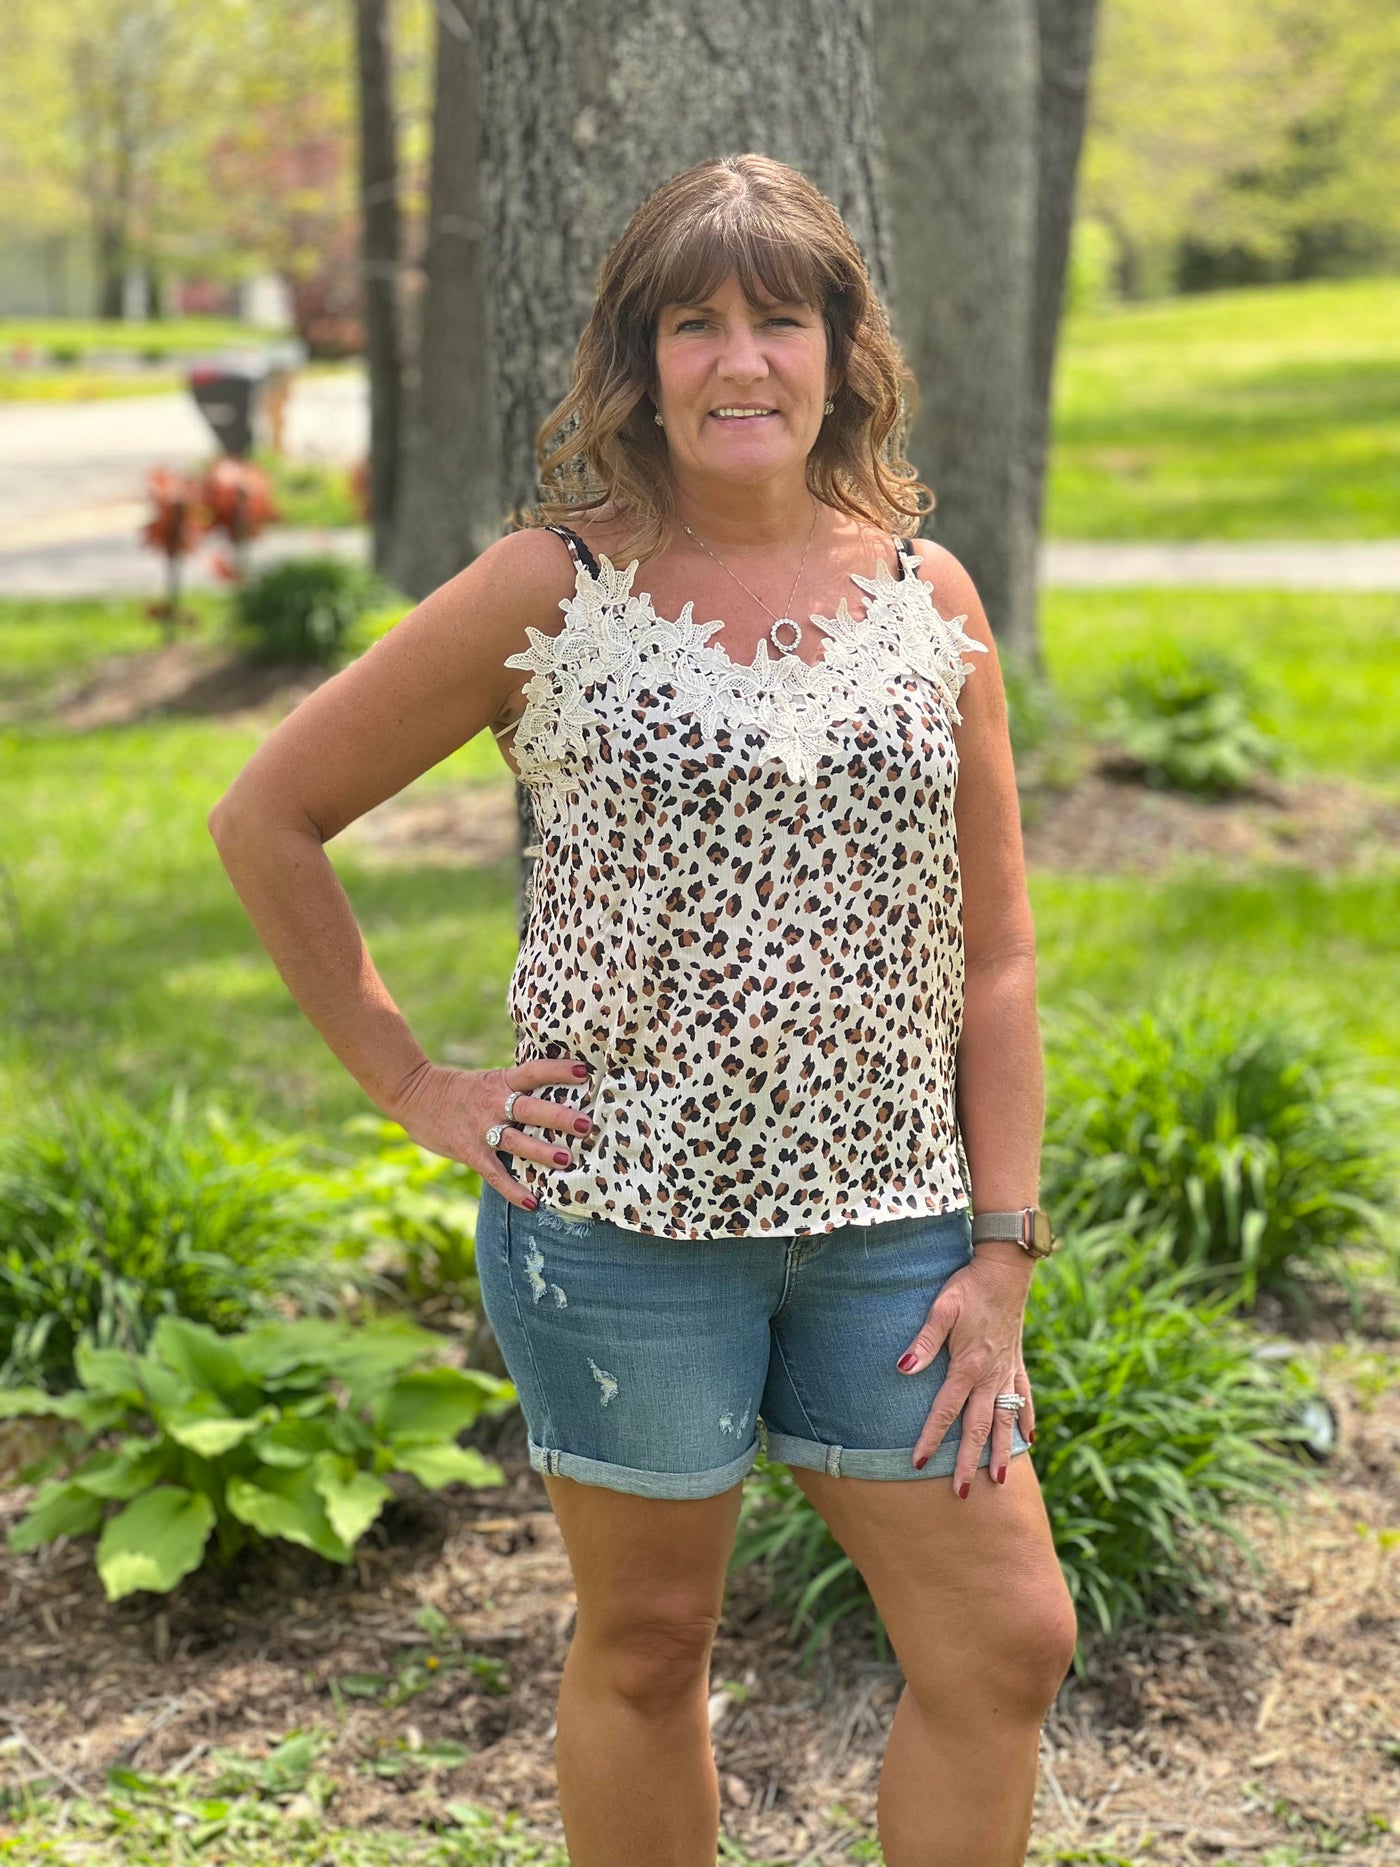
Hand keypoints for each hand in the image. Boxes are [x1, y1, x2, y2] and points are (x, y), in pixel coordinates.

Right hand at [388, 1058, 593, 1209]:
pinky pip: (495, 1174)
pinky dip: (513, 1190)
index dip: (557, 1070)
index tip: (583, 1071)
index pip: (533, 1072)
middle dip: (558, 1117)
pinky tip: (533, 1203)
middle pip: (529, 1109)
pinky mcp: (471, 1152)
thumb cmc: (461, 1089)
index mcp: (500, 1082)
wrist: (415, 1096)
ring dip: (541, 1150)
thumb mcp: (490, 1080)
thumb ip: (517, 1088)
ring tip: (566, 1159)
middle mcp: (493, 1104)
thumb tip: (558, 1092)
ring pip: (515, 1141)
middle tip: (585, 1124)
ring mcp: (481, 1129)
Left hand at [896, 1250, 1035, 1494]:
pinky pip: (1025, 1397)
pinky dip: (1028, 1419)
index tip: (920, 1464)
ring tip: (999, 1482)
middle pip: (979, 1427)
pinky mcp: (1017, 1362)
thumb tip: (902, 1369)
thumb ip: (923, 1342)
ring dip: (1002, 1451)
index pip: (946, 1411)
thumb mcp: (941, 1308)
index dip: (932, 1438)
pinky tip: (1030, 1439)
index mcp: (968, 1366)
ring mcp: (1008, 1371)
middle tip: (962, 1493)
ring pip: (1006, 1420)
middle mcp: (991, 1375)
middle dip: (969, 1461)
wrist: (1005, 1270)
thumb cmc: (968, 1287)